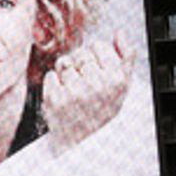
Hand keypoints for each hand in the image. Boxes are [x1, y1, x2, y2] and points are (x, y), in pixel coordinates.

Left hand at [42, 31, 133, 150]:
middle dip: (81, 65)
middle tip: (86, 86)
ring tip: (74, 91)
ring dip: (66, 73)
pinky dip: (54, 84)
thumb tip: (120, 33)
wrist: (83, 143)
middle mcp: (97, 86)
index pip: (98, 45)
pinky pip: (51, 75)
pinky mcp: (55, 99)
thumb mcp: (122, 87)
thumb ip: (125, 58)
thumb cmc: (102, 111)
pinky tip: (63, 98)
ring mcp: (75, 92)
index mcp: (116, 80)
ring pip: (64, 62)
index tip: (99, 74)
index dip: (96, 58)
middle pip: (80, 53)